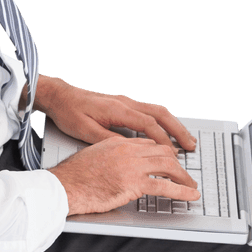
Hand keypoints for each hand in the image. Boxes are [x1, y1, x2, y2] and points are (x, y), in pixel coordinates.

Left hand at [37, 77, 195, 150]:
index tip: (174, 154)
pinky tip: (167, 131)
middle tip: (191, 145)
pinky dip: (163, 121)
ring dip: (174, 125)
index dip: (163, 139)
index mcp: (118, 109)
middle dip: (178, 130)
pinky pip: (150, 111)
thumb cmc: (70, 114)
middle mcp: (126, 102)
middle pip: (160, 114)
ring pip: (158, 110)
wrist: (61, 96)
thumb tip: (129, 150)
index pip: (148, 124)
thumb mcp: (85, 131)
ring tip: (186, 139)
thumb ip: (108, 140)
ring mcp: (126, 101)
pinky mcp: (124, 103)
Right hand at [49, 135, 199, 215]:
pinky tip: (190, 195)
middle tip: (185, 173)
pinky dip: (181, 191)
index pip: (148, 143)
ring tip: (191, 185)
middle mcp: (128, 150)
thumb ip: (110, 156)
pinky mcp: (133, 183)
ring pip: (168, 166)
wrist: (64, 186)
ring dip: (184, 177)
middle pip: (163, 151)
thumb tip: (118, 165)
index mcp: (118, 143)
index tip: (171, 160)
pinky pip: (164, 186)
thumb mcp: (93, 156)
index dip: (163, 152)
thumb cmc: (73, 176)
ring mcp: (132, 165)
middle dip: (178, 163)